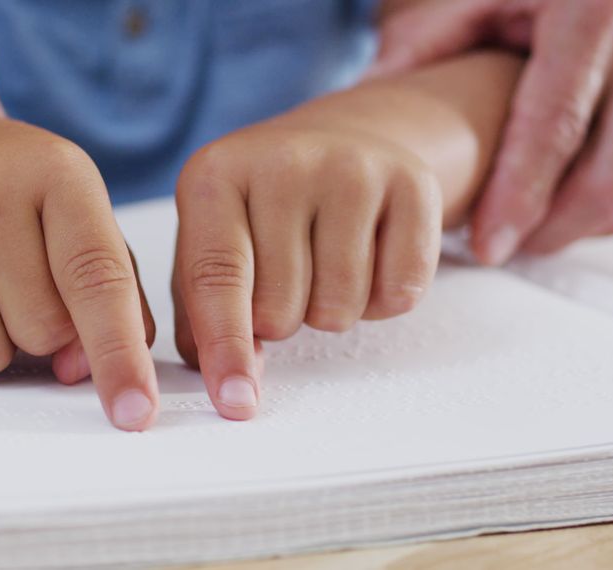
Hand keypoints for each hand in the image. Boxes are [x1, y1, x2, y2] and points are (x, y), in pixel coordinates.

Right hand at [0, 92, 157, 430]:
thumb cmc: (17, 195)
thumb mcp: (83, 221)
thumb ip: (116, 295)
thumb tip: (80, 371)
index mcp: (59, 171)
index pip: (97, 278)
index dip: (119, 355)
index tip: (135, 413)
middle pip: (40, 333)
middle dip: (43, 333)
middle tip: (20, 283)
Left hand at [172, 116, 442, 419]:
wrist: (341, 142)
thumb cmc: (263, 210)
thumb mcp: (212, 243)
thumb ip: (200, 311)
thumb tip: (218, 375)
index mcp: (215, 177)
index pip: (216, 277)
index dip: (226, 348)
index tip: (235, 403)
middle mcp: (283, 161)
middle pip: (281, 306)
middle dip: (281, 321)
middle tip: (286, 283)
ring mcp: (352, 167)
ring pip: (340, 306)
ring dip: (331, 311)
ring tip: (324, 267)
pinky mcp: (412, 184)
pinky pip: (401, 292)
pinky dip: (382, 300)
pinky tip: (368, 259)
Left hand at [372, 0, 612, 261]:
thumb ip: (435, 35)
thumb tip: (371, 89)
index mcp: (597, 17)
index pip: (555, 132)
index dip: (517, 199)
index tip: (484, 245)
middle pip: (605, 184)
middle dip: (545, 233)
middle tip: (494, 247)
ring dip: (573, 228)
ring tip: (521, 226)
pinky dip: (607, 207)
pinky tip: (564, 200)